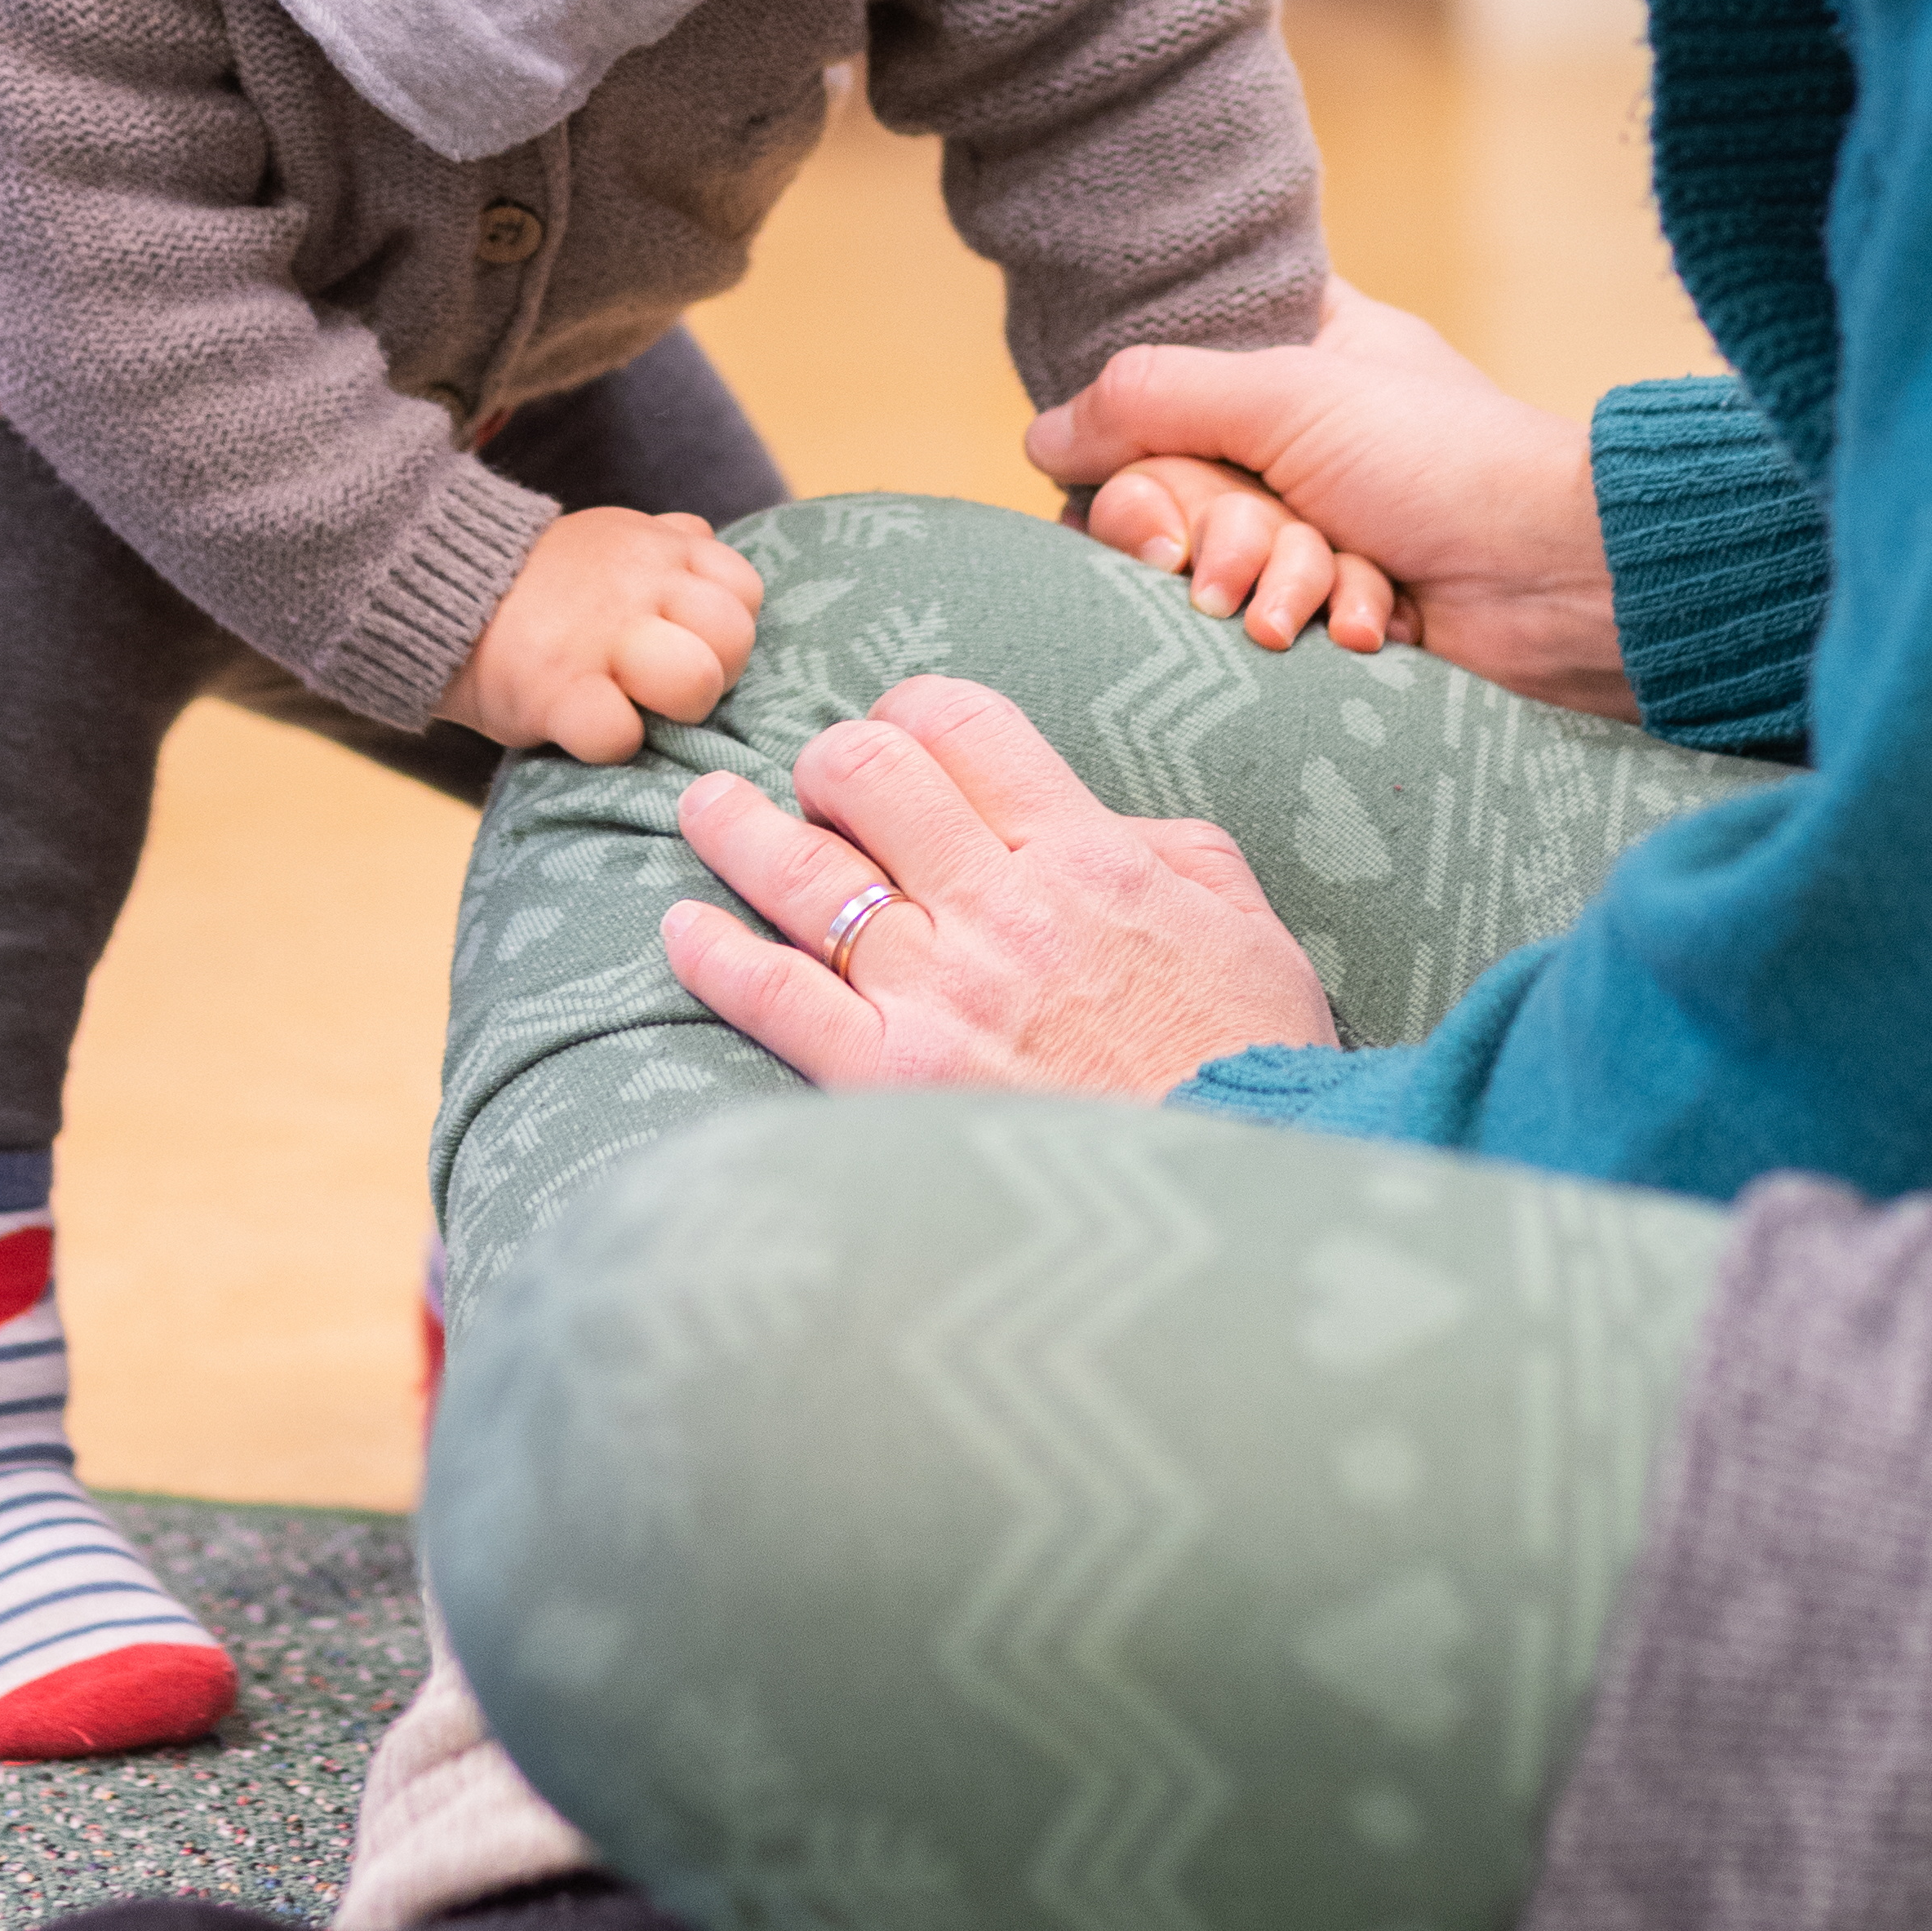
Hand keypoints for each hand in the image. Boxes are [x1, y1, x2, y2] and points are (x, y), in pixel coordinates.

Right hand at [442, 506, 765, 767]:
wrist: (435, 589)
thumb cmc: (540, 584)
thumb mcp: (610, 538)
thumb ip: (667, 543)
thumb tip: (708, 543)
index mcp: (659, 549)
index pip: (745, 591)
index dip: (724, 628)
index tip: (684, 640)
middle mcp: (640, 586)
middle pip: (732, 639)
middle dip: (711, 673)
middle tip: (661, 684)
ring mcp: (601, 638)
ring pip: (695, 682)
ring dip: (671, 710)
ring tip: (632, 705)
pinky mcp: (557, 691)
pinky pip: (620, 734)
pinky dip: (609, 743)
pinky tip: (585, 727)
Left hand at [662, 671, 1335, 1098]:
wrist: (1233, 1218)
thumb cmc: (1248, 1068)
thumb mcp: (1243, 926)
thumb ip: (1166, 848)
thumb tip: (1089, 819)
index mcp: (1086, 856)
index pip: (963, 725)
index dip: (913, 712)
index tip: (899, 734)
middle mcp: (998, 907)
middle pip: (868, 773)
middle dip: (829, 759)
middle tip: (817, 781)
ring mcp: (936, 993)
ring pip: (800, 869)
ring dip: (736, 826)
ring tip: (707, 810)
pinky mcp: (888, 1082)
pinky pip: (772, 995)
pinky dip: (712, 953)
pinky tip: (682, 930)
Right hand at [1030, 274, 1640, 717]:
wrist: (1567, 583)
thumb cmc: (1446, 462)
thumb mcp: (1286, 395)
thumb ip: (1149, 399)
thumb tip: (1041, 440)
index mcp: (1303, 346)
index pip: (1166, 381)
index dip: (1145, 438)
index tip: (1155, 469)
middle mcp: (1306, 431)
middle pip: (1177, 484)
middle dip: (1216, 528)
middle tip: (1245, 547)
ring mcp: (1328, 517)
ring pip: (1221, 560)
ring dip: (1274, 582)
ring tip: (1327, 589)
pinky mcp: (1346, 600)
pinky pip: (1278, 616)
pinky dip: (1320, 621)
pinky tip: (1371, 621)